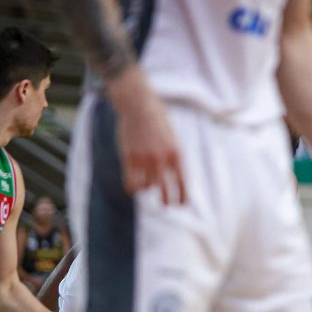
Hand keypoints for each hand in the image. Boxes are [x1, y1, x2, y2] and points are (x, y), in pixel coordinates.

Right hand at [108, 67, 186, 204]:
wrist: (139, 106)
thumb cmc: (157, 120)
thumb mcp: (172, 138)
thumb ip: (173, 156)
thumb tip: (172, 175)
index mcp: (176, 154)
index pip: (182, 182)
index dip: (182, 196)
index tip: (181, 204)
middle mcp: (161, 160)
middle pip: (165, 190)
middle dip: (167, 201)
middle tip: (166, 205)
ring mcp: (144, 160)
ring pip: (146, 186)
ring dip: (147, 188)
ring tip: (145, 186)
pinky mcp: (129, 158)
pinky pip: (130, 182)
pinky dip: (132, 188)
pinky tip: (133, 188)